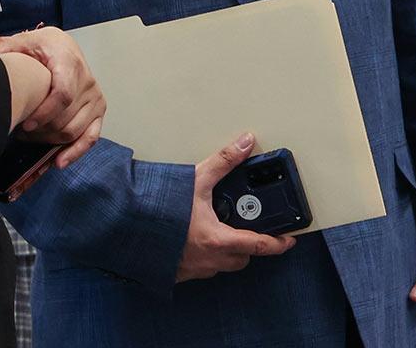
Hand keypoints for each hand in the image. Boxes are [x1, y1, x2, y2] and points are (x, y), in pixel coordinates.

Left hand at [0, 27, 105, 168]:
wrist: (64, 47)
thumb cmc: (46, 47)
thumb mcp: (25, 41)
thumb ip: (7, 47)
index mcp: (70, 62)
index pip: (63, 95)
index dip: (44, 114)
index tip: (25, 125)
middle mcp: (87, 80)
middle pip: (66, 118)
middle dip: (41, 132)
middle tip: (20, 132)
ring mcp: (94, 96)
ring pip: (74, 130)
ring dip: (49, 141)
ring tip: (30, 138)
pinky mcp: (98, 108)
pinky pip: (91, 136)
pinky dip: (76, 151)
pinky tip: (59, 161)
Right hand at [176, 132, 295, 282]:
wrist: (126, 228)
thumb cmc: (161, 209)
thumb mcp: (197, 179)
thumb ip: (224, 160)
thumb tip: (246, 143)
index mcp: (219, 240)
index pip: (259, 246)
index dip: (278, 244)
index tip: (289, 240)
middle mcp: (209, 261)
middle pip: (241, 259)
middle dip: (247, 245)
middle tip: (246, 227)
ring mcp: (194, 270)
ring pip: (221, 265)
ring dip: (226, 251)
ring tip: (220, 229)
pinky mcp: (178, 273)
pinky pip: (201, 269)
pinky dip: (205, 255)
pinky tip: (195, 238)